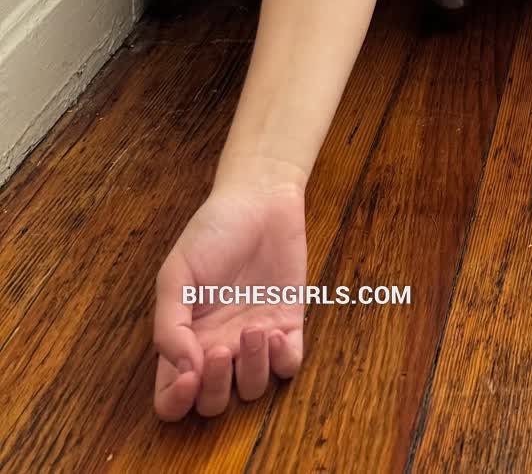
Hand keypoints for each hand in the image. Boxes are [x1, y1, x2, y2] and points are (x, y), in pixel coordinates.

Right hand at [152, 177, 307, 421]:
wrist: (259, 200)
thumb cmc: (212, 233)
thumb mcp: (176, 275)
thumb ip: (170, 326)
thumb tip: (184, 371)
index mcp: (184, 341)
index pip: (171, 399)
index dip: (176, 403)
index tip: (189, 377)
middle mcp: (217, 348)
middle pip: (212, 405)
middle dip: (216, 389)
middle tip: (221, 349)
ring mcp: (254, 340)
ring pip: (252, 390)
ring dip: (252, 370)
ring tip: (252, 329)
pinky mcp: (288, 324)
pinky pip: (288, 367)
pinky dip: (282, 362)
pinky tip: (275, 333)